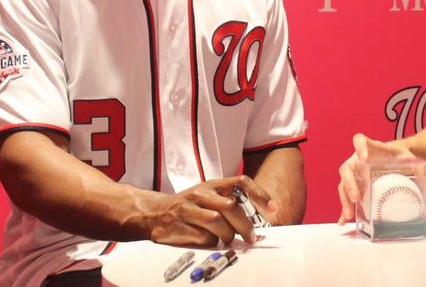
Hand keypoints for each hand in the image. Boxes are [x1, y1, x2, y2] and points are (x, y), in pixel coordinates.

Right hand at [145, 175, 274, 246]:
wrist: (153, 213)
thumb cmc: (189, 207)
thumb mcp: (207, 197)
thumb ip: (228, 203)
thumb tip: (256, 220)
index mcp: (211, 185)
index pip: (240, 182)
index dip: (259, 194)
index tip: (273, 209)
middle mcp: (200, 194)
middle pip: (231, 207)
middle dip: (245, 225)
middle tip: (251, 238)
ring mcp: (187, 209)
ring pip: (218, 223)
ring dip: (228, 235)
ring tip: (227, 239)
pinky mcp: (178, 226)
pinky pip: (203, 238)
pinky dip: (211, 242)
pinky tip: (208, 241)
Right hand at [337, 133, 415, 223]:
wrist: (396, 162)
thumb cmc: (399, 157)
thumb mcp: (408, 157)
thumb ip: (415, 165)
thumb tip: (423, 180)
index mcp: (369, 148)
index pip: (359, 140)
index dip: (359, 147)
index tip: (364, 158)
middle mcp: (357, 160)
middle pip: (347, 168)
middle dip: (350, 184)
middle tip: (357, 197)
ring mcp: (354, 174)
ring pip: (343, 185)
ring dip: (345, 199)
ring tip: (350, 213)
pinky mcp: (354, 187)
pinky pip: (346, 198)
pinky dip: (344, 210)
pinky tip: (344, 220)